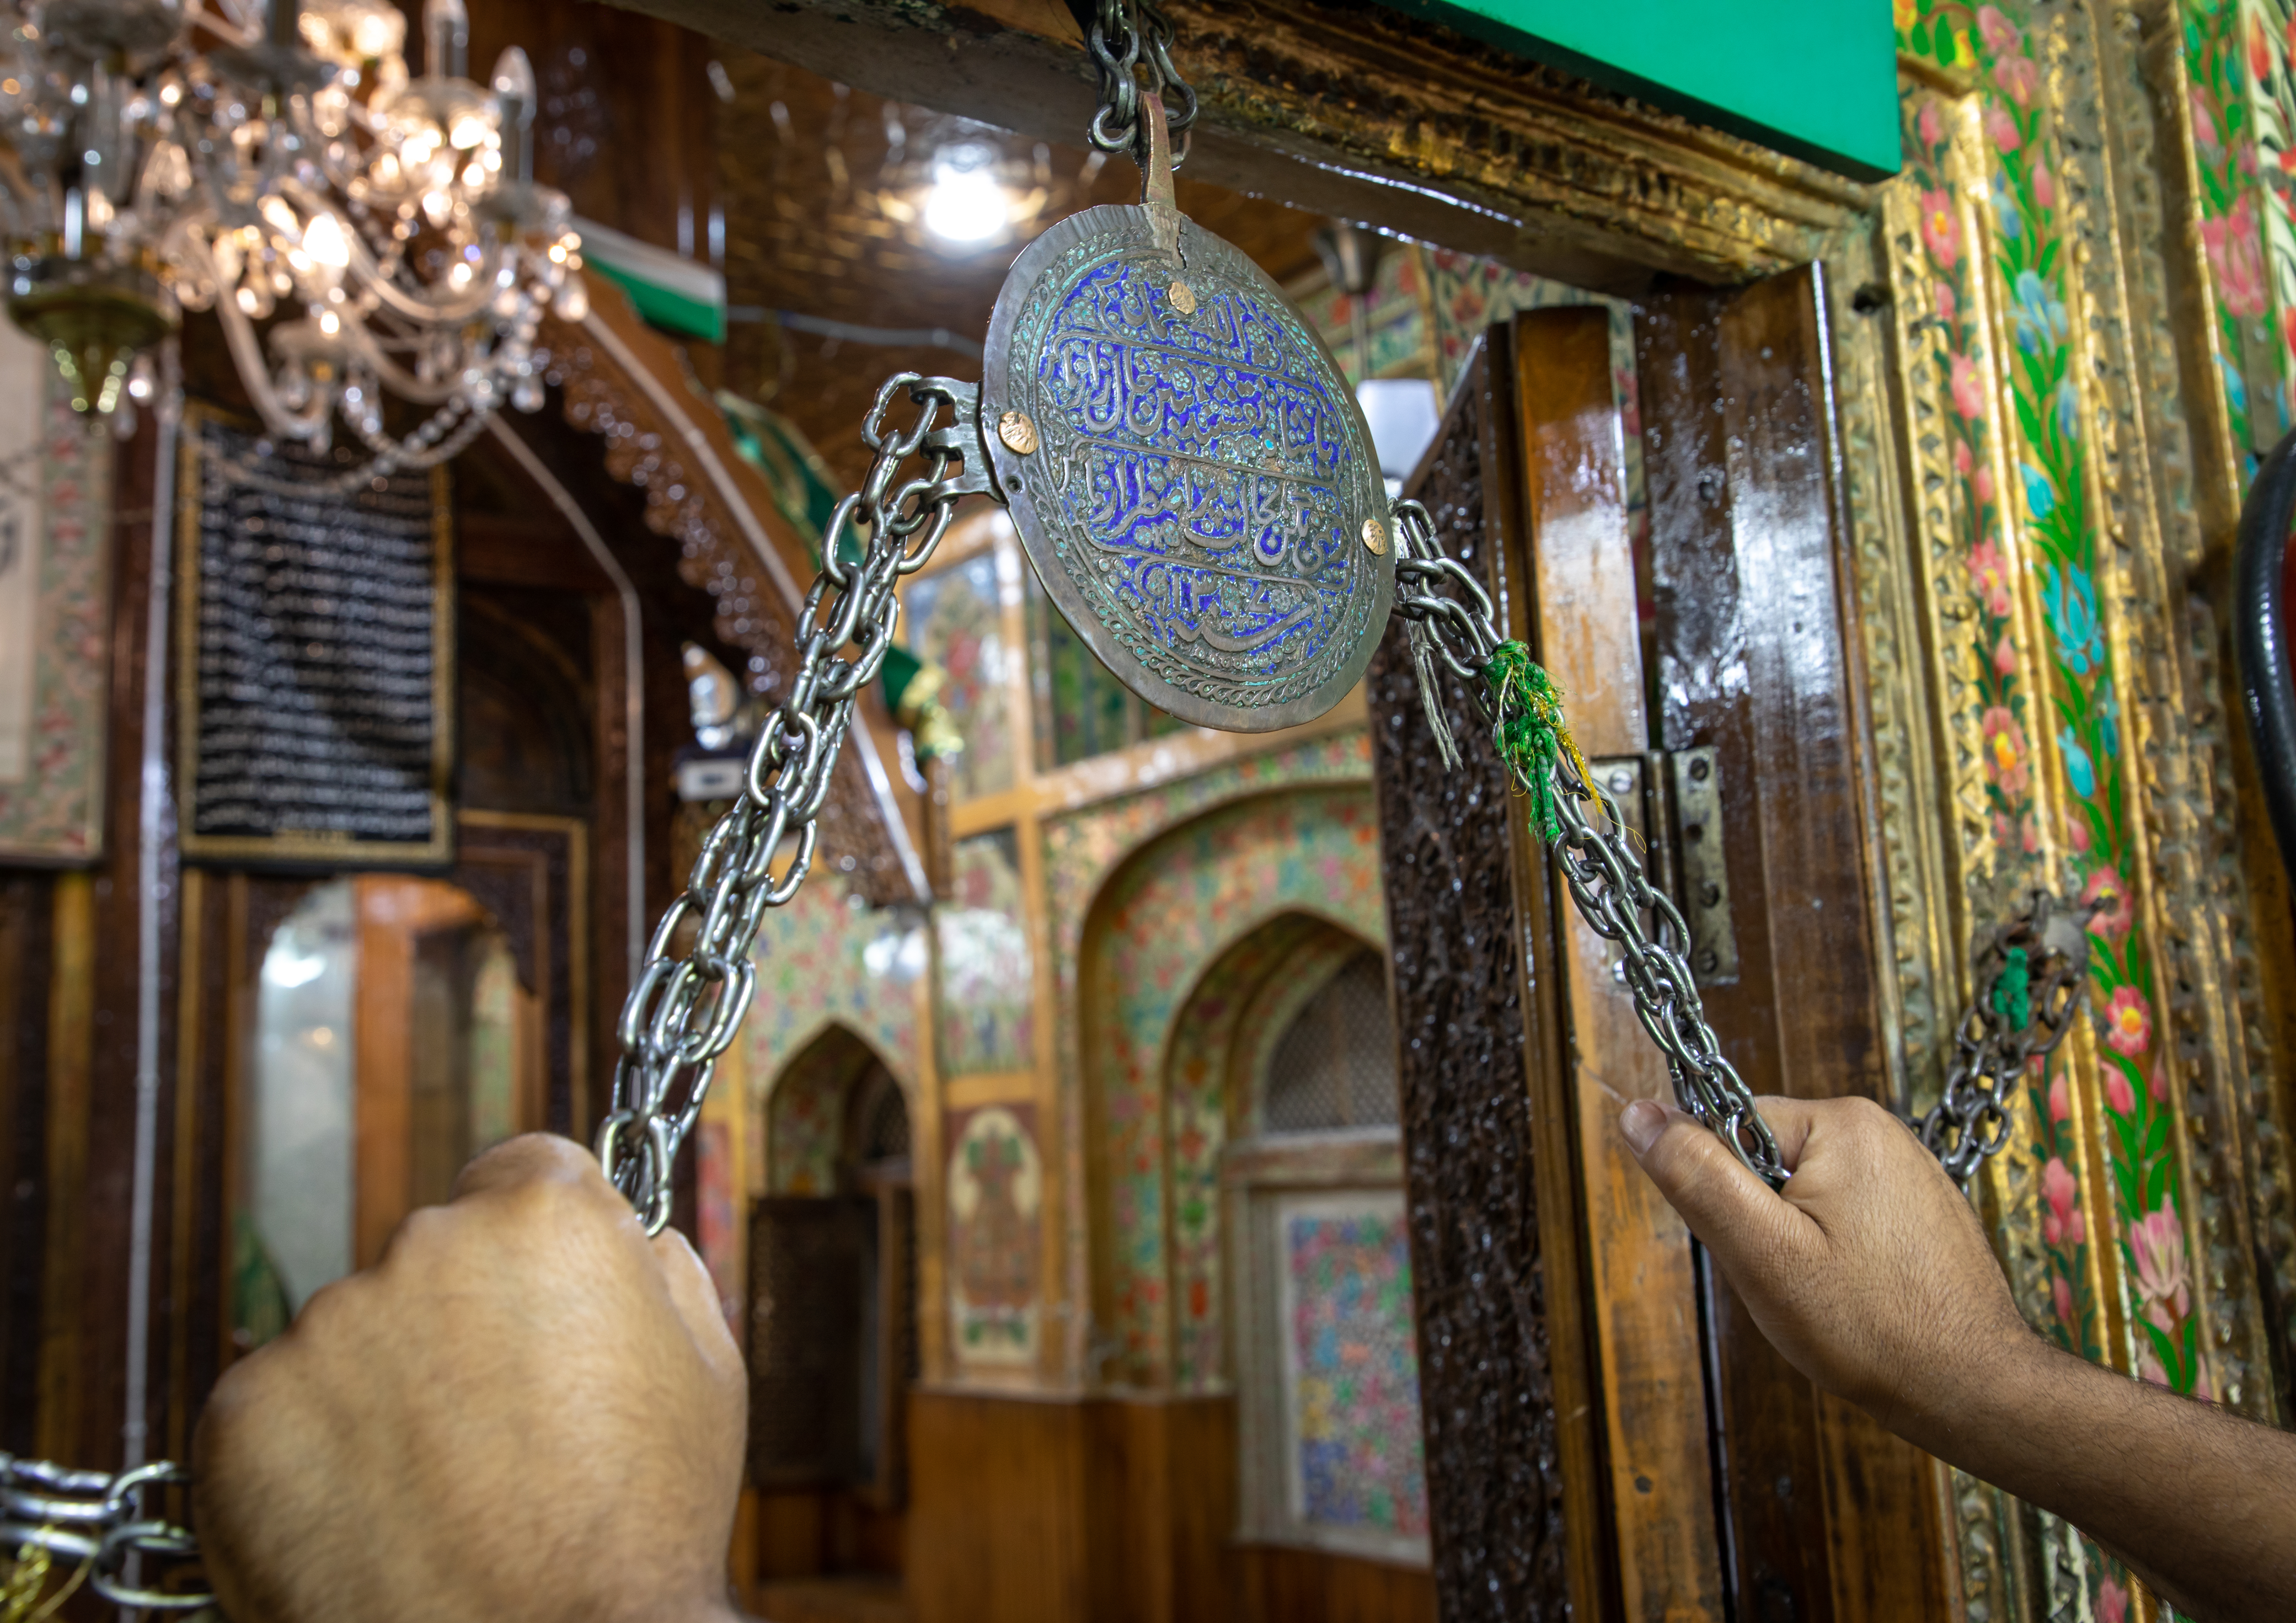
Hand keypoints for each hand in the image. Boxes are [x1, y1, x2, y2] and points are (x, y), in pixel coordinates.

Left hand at [194, 1134, 746, 1622]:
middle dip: (456, 1322)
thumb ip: (659, 1274)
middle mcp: (424, 1241)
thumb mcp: (705, 1372)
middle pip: (432, 1256)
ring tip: (438, 1498)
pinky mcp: (243, 1413)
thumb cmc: (639, 1529)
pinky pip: (276, 1414)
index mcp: (544, 1215)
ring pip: (352, 1338)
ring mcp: (325, 1326)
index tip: (537, 1313)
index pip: (519, 1172)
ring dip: (383, 1394)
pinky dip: (310, 1463)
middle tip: (498, 1433)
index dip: (534, 1249)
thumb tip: (632, 1241)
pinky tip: (372, 1525)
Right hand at [1618, 1093, 2032, 1442]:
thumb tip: (1639, 1112)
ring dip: (1798, 1243)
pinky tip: (1860, 1296)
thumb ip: (1697, 1175)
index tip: (1760, 1249)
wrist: (1976, 1390)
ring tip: (1832, 1294)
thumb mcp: (1762, 1254)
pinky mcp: (1923, 1207)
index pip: (1731, 1128)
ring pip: (1805, 1194)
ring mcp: (1909, 1169)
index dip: (1726, 1197)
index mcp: (1843, 1123)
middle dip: (1764, 1225)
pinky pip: (1846, 1215)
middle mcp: (1882, 1130)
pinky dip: (1837, 1255)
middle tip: (1796, 1281)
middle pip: (1768, 1161)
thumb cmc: (1871, 1328)